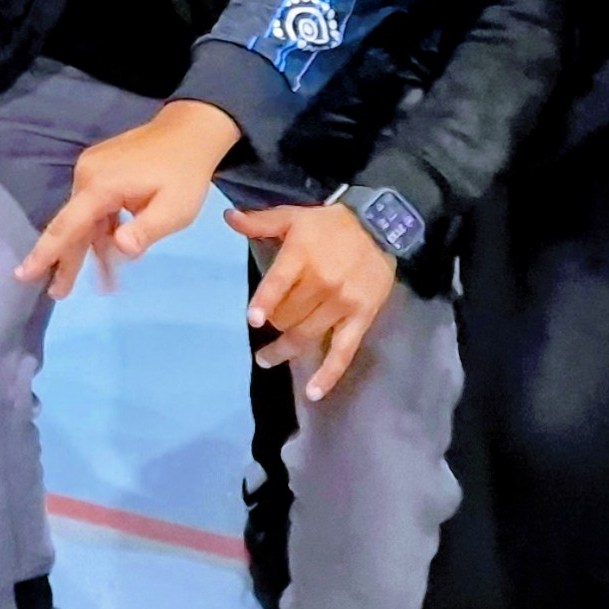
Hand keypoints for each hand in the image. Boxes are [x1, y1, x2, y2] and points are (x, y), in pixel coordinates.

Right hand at [15, 102, 238, 297]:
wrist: (191, 131)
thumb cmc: (185, 173)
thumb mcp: (175, 210)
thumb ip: (145, 231)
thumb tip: (119, 249)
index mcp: (101, 186)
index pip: (67, 226)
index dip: (45, 254)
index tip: (23, 274)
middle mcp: (87, 175)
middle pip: (72, 225)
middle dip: (68, 261)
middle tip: (60, 293)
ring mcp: (92, 170)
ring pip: (85, 218)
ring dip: (92, 248)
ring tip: (104, 282)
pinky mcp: (100, 169)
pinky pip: (94, 207)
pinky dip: (102, 230)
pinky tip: (112, 250)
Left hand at [232, 200, 399, 400]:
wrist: (379, 227)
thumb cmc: (330, 224)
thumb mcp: (294, 215)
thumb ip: (260, 221)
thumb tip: (228, 218)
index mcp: (302, 257)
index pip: (279, 283)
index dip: (265, 302)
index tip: (253, 320)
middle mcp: (322, 283)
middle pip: (288, 315)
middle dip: (273, 323)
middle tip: (265, 326)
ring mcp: (342, 304)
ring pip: (307, 335)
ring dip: (284, 350)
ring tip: (266, 359)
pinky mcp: (361, 319)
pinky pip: (343, 352)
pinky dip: (328, 375)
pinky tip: (313, 392)